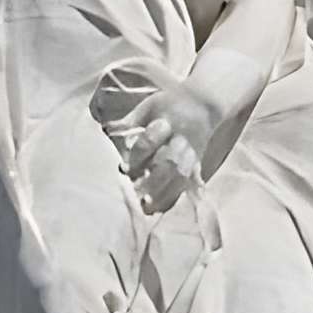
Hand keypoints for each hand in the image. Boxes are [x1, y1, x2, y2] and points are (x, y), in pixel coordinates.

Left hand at [107, 80, 223, 211]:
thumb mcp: (150, 105)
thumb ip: (130, 120)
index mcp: (169, 121)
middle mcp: (182, 140)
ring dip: (165, 192)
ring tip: (148, 207)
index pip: (152, 140)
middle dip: (153, 179)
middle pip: (169, 162)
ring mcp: (192, 154)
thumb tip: (106, 130)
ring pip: (181, 176)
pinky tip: (163, 208)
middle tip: (137, 192)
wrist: (205, 104)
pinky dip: (177, 196)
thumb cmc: (172, 103)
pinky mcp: (198, 164)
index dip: (138, 155)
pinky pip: (189, 183)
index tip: (125, 168)